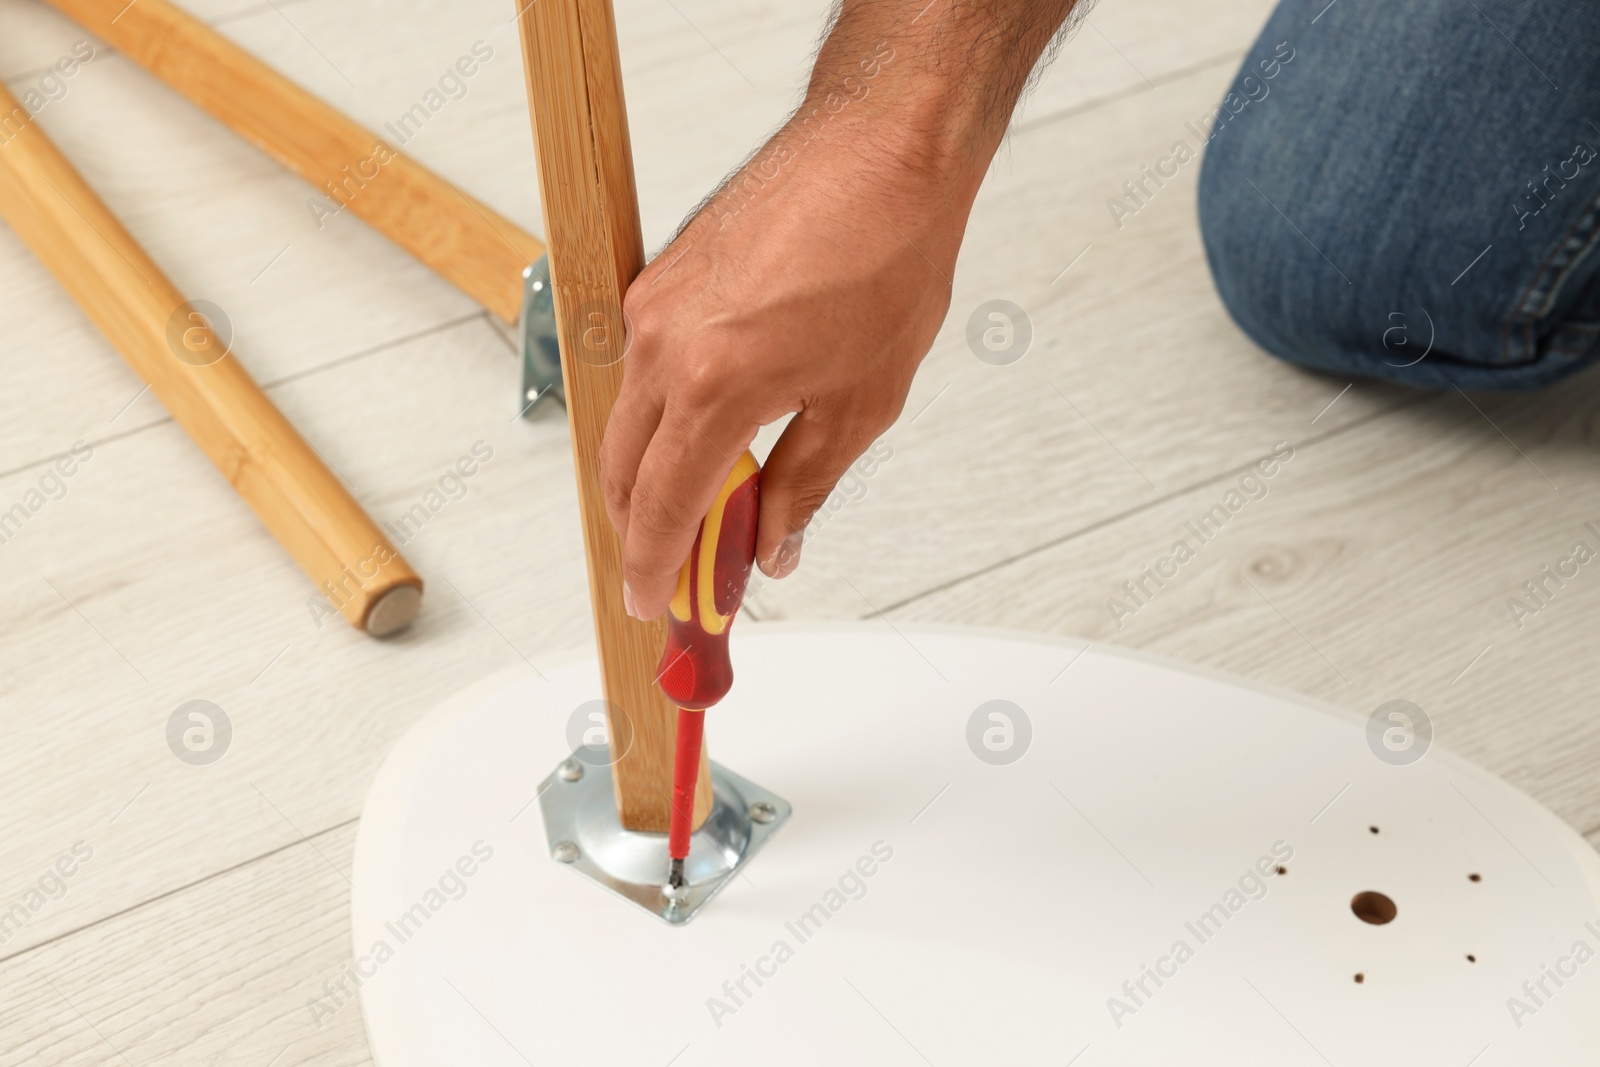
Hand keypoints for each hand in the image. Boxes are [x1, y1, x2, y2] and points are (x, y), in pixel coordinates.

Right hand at [601, 117, 969, 620]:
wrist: (882, 147)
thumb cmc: (885, 255)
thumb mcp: (862, 401)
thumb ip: (804, 487)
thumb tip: (774, 547)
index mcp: (712, 386)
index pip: (660, 510)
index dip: (654, 570)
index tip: (657, 607)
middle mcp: (663, 344)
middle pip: (623, 473)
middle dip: (646, 533)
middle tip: (688, 573)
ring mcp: (653, 306)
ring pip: (628, 423)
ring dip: (656, 475)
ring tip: (718, 506)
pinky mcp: (660, 278)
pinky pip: (643, 372)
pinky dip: (666, 418)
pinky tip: (718, 432)